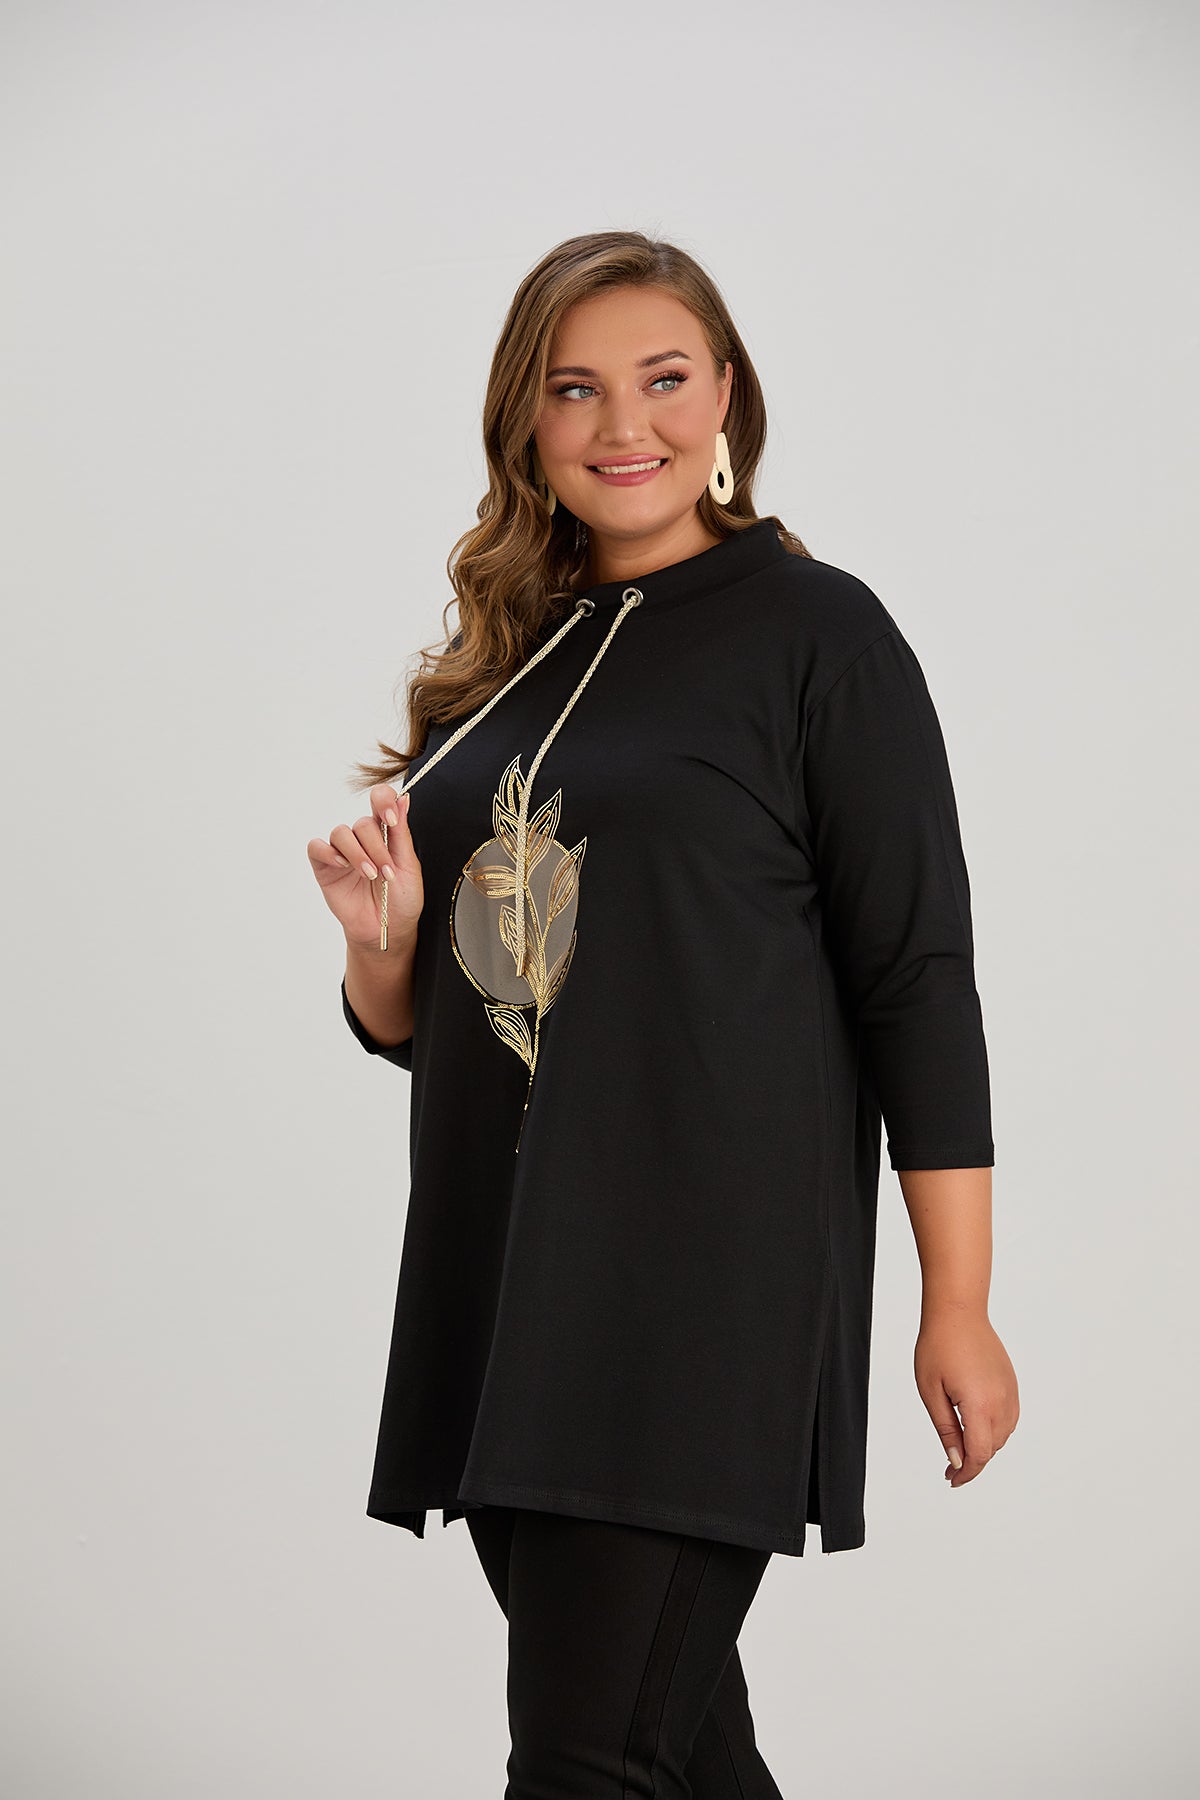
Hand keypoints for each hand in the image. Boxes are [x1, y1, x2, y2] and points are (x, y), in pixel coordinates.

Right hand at [307, 782, 424, 949]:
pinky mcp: (325, 867)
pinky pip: (317, 847)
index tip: (391, 819)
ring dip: (357, 853)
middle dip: (376, 848)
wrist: (386, 930)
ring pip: (341, 833)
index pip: (380, 801)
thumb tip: (404, 799)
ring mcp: (342, 852)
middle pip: (362, 823)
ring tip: (370, 875)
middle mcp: (363, 839)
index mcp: (386, 834)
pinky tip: (342, 865)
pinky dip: (328, 852)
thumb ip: (401, 833)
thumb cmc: (401, 900)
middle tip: (386, 872)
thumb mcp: (408, 866)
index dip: (383, 802)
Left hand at [914, 1308, 1018, 1489]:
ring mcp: (1010, 1392)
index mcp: (980, 1405)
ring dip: (985, 1446)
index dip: (967, 1473)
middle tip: (951, 1465)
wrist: (958, 1312)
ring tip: (962, 1446)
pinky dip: (995, 1430)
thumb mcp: (931, 1392)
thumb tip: (956, 1459)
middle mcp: (1001, 1401)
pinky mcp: (1011, 1384)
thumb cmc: (939, 1346)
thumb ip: (946, 1429)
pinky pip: (1009, 1418)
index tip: (952, 1480)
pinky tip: (977, 1426)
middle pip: (992, 1448)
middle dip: (973, 1461)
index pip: (979, 1454)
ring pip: (1003, 1435)